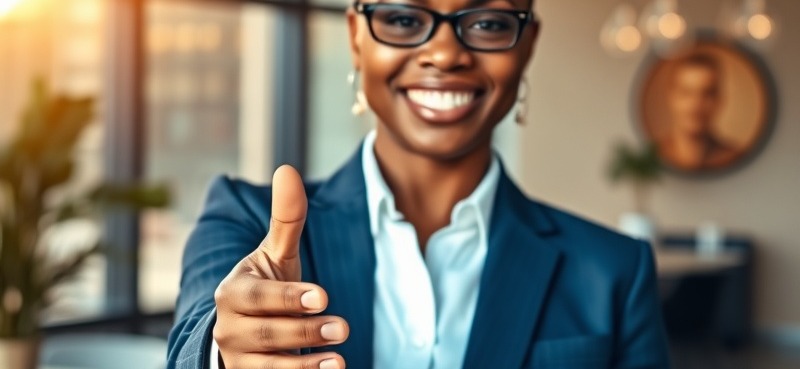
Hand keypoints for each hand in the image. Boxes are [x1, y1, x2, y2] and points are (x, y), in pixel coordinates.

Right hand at [213, 165, 348, 368]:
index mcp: (233, 292)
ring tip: (339, 359)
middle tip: (344, 327)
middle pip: (265, 333)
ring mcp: (236, 359)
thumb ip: (286, 219)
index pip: (259, 297)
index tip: (323, 297)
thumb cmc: (267, 287)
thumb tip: (287, 169)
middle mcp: (228, 328)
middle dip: (305, 330)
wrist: (244, 330)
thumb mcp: (275, 255)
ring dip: (304, 364)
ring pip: (267, 366)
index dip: (289, 297)